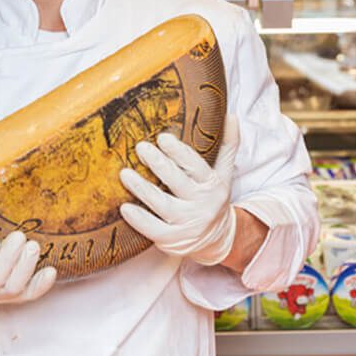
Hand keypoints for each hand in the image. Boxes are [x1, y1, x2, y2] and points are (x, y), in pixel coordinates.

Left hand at [119, 116, 239, 265]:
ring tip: (124, 173)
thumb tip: (231, 115)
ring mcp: (186, 224)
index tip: (163, 137)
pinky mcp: (171, 240)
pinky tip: (124, 207)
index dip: (179, 152)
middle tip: (140, 147)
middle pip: (177, 182)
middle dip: (158, 164)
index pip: (196, 166)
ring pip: (161, 204)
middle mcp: (201, 205)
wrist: (217, 241)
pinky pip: (152, 229)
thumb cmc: (212, 198)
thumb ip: (227, 146)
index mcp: (212, 185)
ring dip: (141, 188)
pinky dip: (138, 219)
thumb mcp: (224, 174)